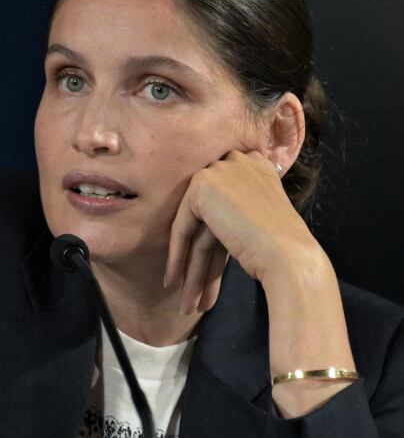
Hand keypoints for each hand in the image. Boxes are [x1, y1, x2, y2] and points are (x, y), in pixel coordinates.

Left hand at [164, 149, 318, 313]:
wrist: (291, 256)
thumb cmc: (285, 247)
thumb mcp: (260, 214)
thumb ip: (237, 207)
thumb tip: (211, 222)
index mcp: (255, 163)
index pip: (225, 203)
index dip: (213, 240)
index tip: (207, 267)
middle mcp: (236, 160)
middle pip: (208, 217)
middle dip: (198, 260)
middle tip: (192, 293)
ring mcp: (218, 171)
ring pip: (195, 228)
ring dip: (189, 269)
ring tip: (186, 303)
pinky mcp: (201, 187)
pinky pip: (182, 228)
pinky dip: (176, 257)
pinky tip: (172, 283)